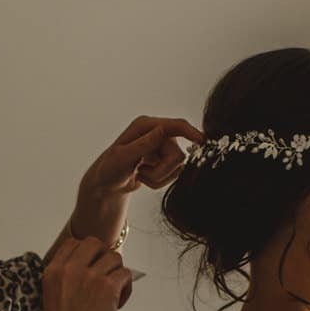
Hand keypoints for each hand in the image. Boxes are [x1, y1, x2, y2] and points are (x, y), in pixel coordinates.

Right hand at [39, 236, 133, 310]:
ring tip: (113, 295)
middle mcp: (69, 269)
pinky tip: (118, 303)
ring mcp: (89, 277)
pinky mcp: (107, 288)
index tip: (92, 269)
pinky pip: (125, 274)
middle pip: (95, 244)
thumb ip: (67, 278)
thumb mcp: (54, 297)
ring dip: (117, 274)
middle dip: (103, 258)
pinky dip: (126, 288)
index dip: (87, 254)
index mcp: (52, 271)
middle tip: (105, 279)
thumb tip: (92, 267)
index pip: (74, 243)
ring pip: (114, 257)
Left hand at [69, 116, 203, 240]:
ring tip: (141, 174)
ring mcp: (162, 146)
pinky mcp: (165, 160)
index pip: (175, 126)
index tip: (203, 141)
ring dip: (158, 177)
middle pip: (178, 155)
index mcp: (145, 125)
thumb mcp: (123, 157)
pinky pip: (173, 175)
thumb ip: (144, 144)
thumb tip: (162, 130)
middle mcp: (156, 133)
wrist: (106, 185)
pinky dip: (159, 182)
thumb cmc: (109, 170)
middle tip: (142, 174)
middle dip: (161, 171)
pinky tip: (144, 176)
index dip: (191, 133)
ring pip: (177, 167)